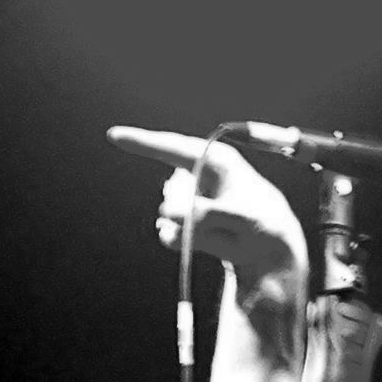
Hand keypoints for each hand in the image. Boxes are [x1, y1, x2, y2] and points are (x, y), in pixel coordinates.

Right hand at [107, 125, 307, 285]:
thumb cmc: (259, 224)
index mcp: (215, 158)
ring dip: (193, 231)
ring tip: (225, 234)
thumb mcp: (242, 220)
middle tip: (220, 226)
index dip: (142, 142)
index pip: (172, 148)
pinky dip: (182, 240)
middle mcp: (199, 171)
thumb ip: (205, 214)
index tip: (113, 136)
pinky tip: (206, 241)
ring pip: (172, 215)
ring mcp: (189, 192)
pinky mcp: (183, 215)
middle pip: (173, 191)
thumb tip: (165, 214)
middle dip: (187, 211)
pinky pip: (170, 232)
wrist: (268, 246)